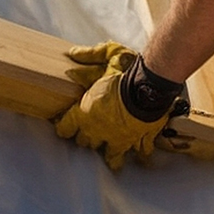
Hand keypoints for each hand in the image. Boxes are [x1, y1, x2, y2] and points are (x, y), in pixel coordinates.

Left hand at [53, 42, 173, 170]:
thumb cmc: (126, 73)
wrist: (150, 86)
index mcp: (85, 114)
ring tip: (111, 160)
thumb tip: (74, 53)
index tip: (63, 126)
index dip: (63, 127)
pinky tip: (141, 159)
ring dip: (110, 155)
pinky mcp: (139, 139)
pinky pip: (139, 153)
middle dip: (86, 138)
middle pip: (86, 142)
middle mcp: (99, 130)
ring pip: (110, 155)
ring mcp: (119, 138)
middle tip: (88, 133)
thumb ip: (89, 56)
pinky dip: (141, 155)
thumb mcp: (107, 56)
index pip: (66, 128)